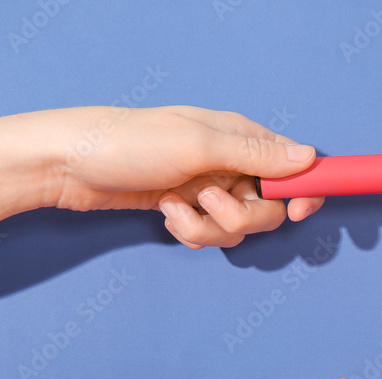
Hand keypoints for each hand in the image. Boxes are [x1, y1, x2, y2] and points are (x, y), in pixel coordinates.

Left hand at [0, 105, 323, 247]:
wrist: (70, 166)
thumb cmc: (129, 143)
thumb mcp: (198, 146)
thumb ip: (256, 155)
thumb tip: (309, 156)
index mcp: (243, 138)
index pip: (297, 165)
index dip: (304, 191)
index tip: (294, 211)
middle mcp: (234, 164)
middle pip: (271, 208)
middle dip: (242, 217)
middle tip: (208, 202)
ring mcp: (213, 189)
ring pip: (241, 228)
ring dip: (208, 227)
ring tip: (173, 208)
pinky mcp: (192, 210)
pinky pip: (213, 236)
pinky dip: (191, 232)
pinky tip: (166, 214)